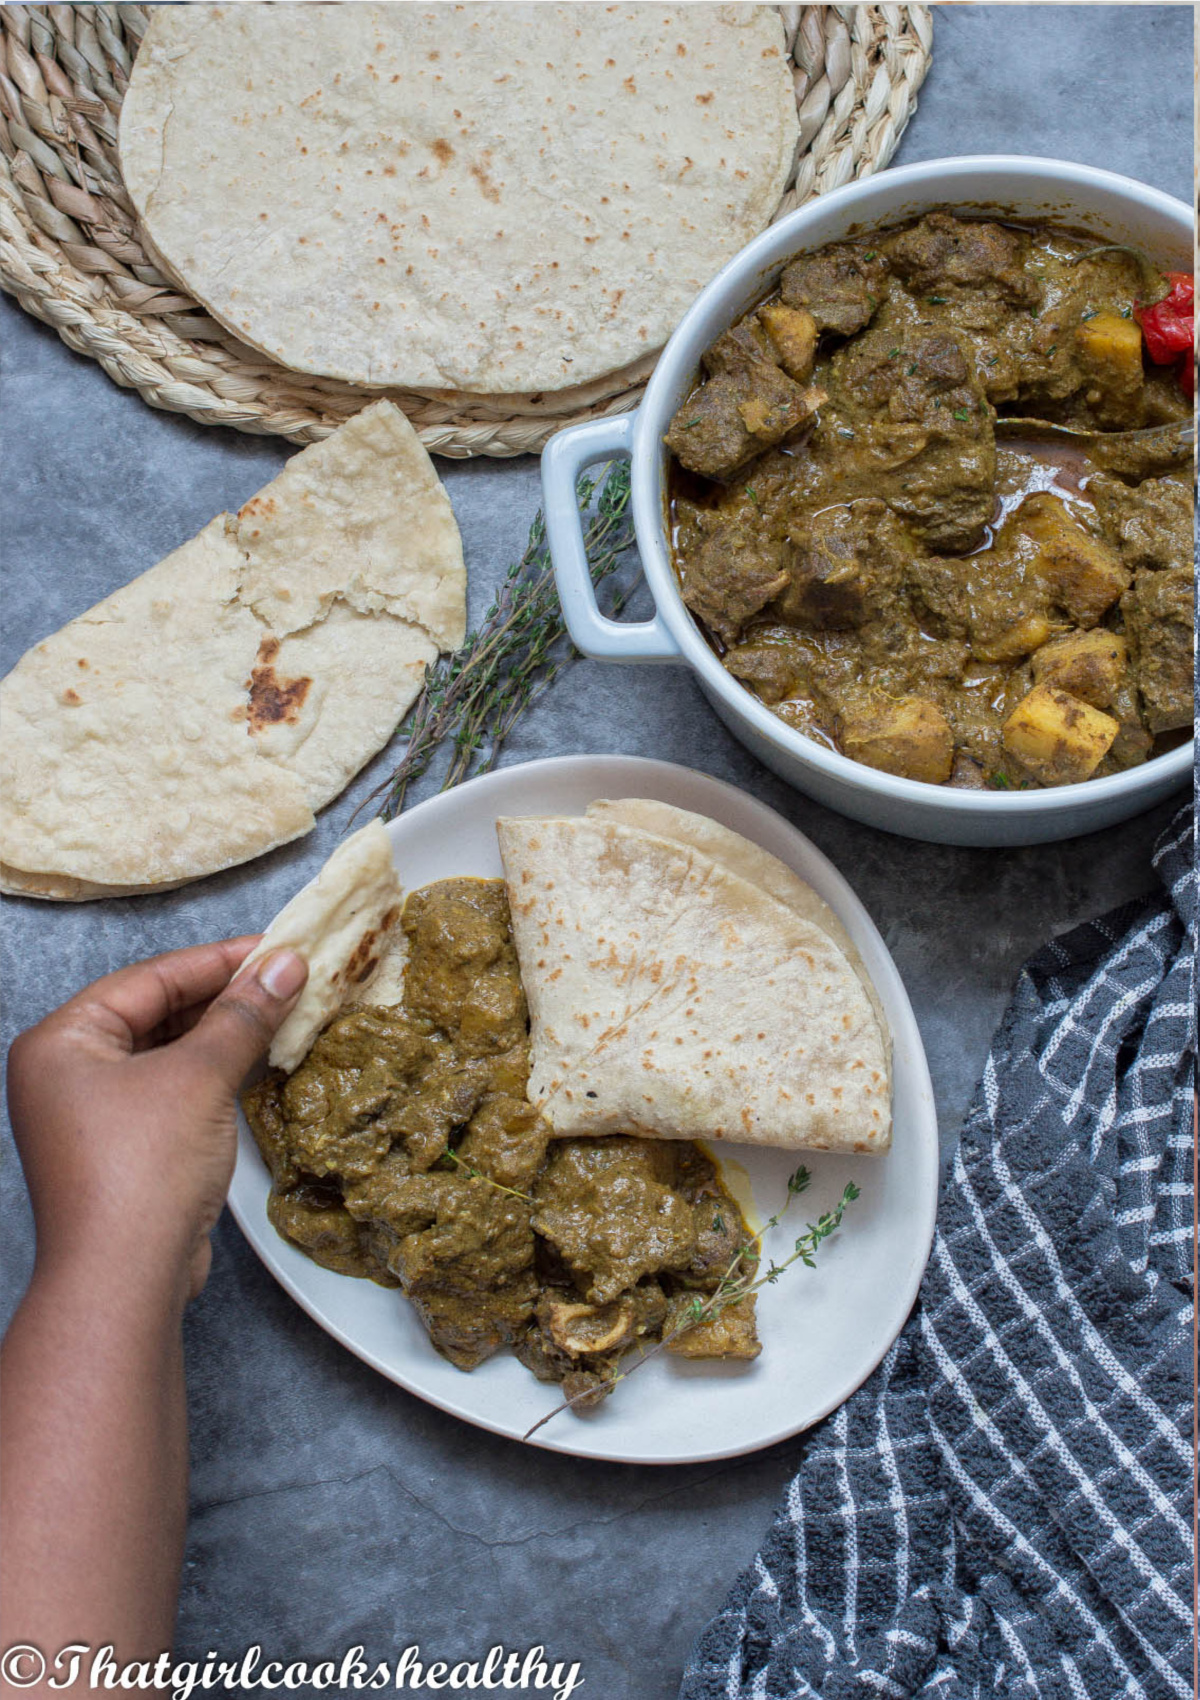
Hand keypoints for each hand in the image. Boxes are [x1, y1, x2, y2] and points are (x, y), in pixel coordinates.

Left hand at [7, 939, 307, 1306]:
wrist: (124, 1279)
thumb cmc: (143, 1169)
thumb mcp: (199, 1077)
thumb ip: (244, 1016)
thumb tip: (287, 964)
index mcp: (61, 1041)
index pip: (150, 978)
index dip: (218, 960)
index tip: (277, 946)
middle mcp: (66, 1072)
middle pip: (156, 1012)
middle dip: (224, 997)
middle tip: (288, 977)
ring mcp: (91, 1114)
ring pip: (167, 1053)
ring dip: (223, 1035)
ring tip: (283, 1012)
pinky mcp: (122, 1149)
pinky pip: (171, 1090)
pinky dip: (213, 1073)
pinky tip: (257, 1060)